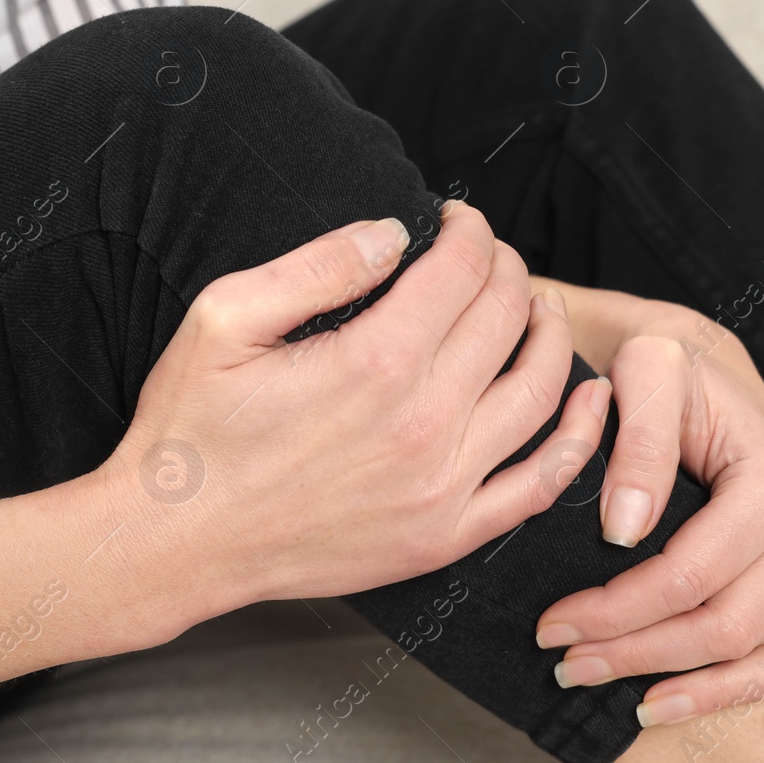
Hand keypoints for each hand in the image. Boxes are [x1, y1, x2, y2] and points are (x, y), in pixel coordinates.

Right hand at [98, 205, 611, 623]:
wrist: (174, 543)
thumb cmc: (190, 429)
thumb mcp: (226, 318)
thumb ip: (319, 265)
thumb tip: (395, 232)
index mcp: (374, 361)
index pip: (462, 270)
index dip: (470, 230)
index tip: (458, 219)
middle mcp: (424, 424)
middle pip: (505, 319)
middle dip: (505, 269)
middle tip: (487, 256)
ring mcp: (442, 487)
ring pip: (539, 392)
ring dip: (548, 335)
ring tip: (536, 308)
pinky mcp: (445, 535)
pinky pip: (540, 484)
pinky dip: (576, 438)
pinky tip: (589, 402)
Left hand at [528, 280, 763, 731]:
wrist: (704, 365)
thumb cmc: (668, 369)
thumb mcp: (645, 370)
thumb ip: (637, 442)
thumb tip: (624, 532)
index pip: (689, 577)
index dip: (616, 612)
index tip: (552, 627)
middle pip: (730, 628)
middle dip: (640, 657)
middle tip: (568, 667)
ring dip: (713, 695)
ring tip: (641, 707)